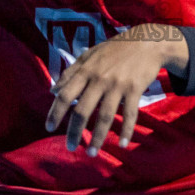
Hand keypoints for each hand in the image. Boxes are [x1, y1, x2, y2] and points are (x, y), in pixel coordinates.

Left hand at [44, 24, 187, 156]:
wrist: (146, 41)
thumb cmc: (114, 49)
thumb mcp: (89, 55)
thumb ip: (70, 72)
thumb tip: (52, 90)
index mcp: (85, 71)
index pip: (65, 95)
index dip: (55, 112)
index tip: (48, 128)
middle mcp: (99, 79)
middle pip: (82, 110)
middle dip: (75, 131)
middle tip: (70, 147)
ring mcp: (118, 85)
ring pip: (105, 116)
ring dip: (98, 137)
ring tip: (92, 153)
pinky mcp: (135, 89)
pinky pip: (130, 114)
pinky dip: (126, 130)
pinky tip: (122, 145)